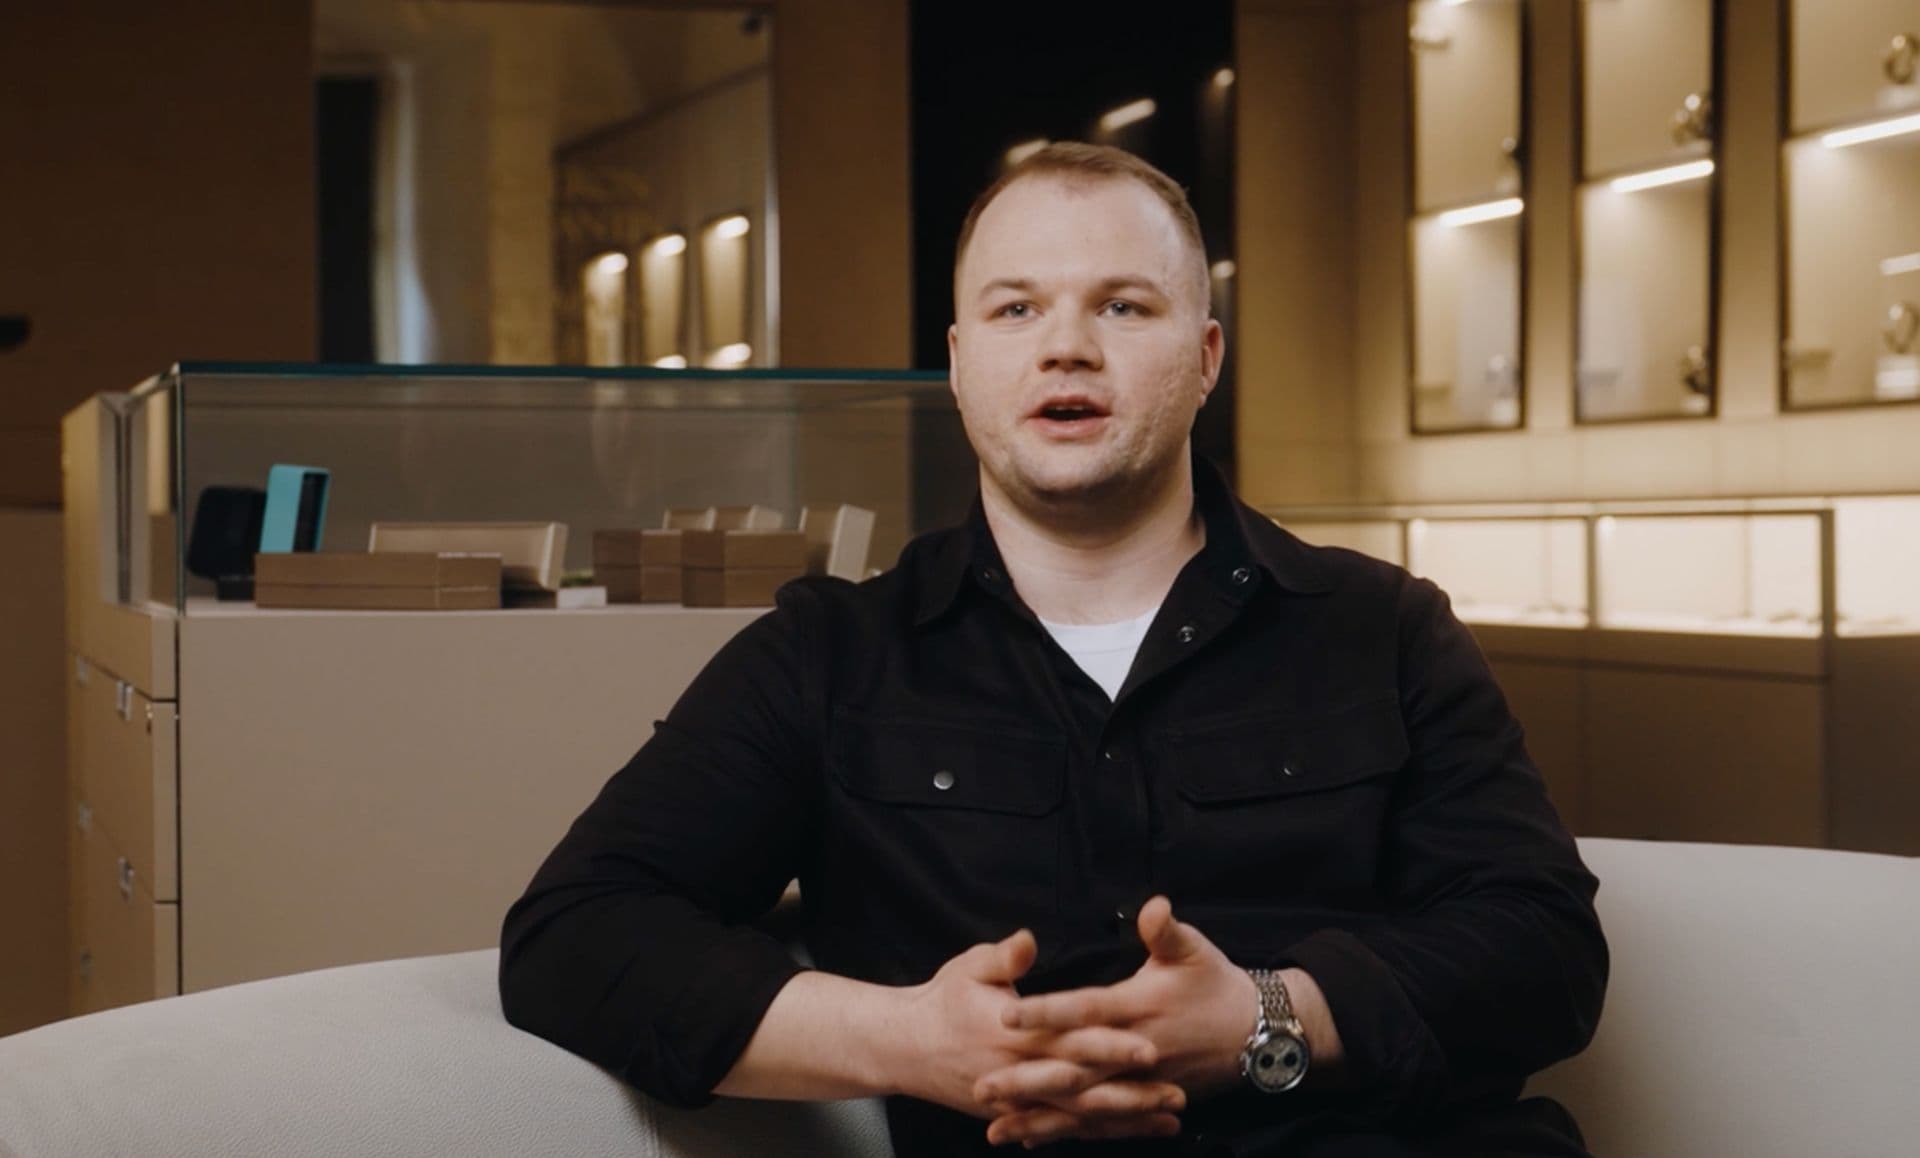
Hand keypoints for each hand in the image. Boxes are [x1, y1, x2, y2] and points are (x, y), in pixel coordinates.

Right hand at [884, 928, 1186, 1142]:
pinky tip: (1128, 1133)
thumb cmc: (942, 1001)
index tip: (1149, 1047)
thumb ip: (1005, 956)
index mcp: (1017, 1034)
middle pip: (1085, 1088)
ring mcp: (1019, 1098)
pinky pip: (1061, 1127)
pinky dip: (1095, 1132)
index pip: (1072, 1040)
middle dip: (1133, 1094)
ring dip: (1124, 1119)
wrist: (904, 1047)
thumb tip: (1029, 940)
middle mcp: (1022, 1072)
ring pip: (1079, 1116)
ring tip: (1167, 1121)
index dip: (1111, 1045)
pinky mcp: (1015, 1112)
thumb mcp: (970, 967)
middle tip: (1176, 1095)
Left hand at [983, 897, 1316, 1145]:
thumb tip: (1152, 905)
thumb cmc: (1218, 985)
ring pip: (1082, 1106)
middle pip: (1074, 1070)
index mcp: (1138, 1008)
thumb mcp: (1195, 949)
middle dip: (1027, 1081)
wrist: (1258, 1035)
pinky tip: (1032, 1137)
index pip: (1085, 1011)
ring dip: (1039, 1117)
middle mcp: (1135, 1052)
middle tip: (983, 1087)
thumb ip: (1166, 930)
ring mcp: (1139, 1083)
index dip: (1047, 1013)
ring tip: (995, 1128)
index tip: (1007, 1016)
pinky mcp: (1144, 1100)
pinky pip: (1101, 1123)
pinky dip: (1067, 1132)